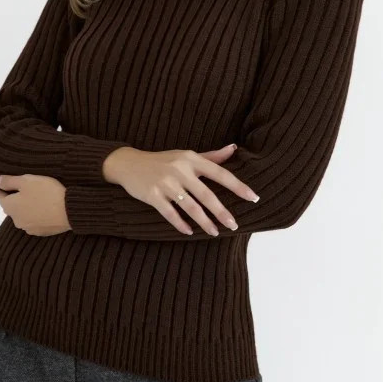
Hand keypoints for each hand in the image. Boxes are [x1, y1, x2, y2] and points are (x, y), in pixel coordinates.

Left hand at [0, 174, 69, 235]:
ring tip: (38, 199)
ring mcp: (29, 228)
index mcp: (10, 207)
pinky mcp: (41, 232)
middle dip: (16, 199)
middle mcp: (16, 220)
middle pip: (11, 207)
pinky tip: (45, 209)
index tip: (11, 183)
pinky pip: (34, 222)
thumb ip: (8, 181)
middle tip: (27, 189)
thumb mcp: (26, 181)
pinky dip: (36, 216)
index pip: (0, 197)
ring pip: (23, 216)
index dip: (4, 188)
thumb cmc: (46, 192)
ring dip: (26, 208)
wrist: (70, 210)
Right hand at [101, 144, 259, 236]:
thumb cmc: (162, 160)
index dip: (238, 186)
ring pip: (190, 207)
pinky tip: (189, 232)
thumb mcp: (186, 155)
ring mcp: (165, 183)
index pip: (220, 173)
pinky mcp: (152, 195)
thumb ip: (211, 156)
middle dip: (222, 212)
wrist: (129, 163)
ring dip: (204, 222)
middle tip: (234, 225)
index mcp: (191, 159)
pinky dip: (181, 224)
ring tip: (214, 232)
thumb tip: (234, 149)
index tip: (253, 198)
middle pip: (206, 195)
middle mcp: (180, 170)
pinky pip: (170, 213)